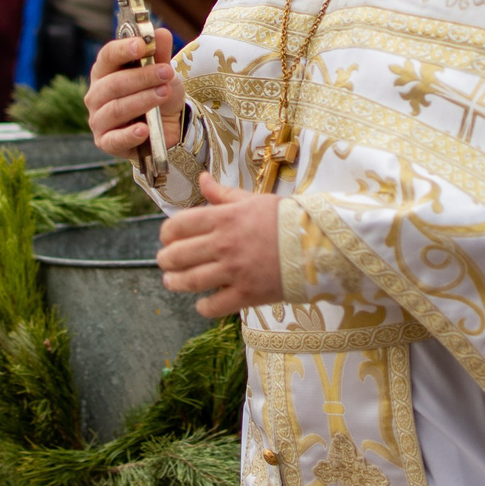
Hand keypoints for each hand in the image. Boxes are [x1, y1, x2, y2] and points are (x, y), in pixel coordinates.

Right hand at [85, 28, 181, 158]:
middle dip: (142, 77)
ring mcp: (99, 119)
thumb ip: (160, 53)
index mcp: (105, 71)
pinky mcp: (107, 142)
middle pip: (113, 83)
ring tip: (164, 94)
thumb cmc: (159, 92)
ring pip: (116, 109)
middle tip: (166, 73)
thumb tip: (160, 33)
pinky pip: (115, 139)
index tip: (141, 45)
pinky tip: (144, 130)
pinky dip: (129, 134)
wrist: (169, 124)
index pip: (107, 56)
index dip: (123, 49)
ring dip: (142, 100)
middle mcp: (96, 94)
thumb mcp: (163, 71)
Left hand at [158, 177, 285, 316]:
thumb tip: (202, 178)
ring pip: (190, 281)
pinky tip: (201, 304)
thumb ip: (223, 194)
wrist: (318, 243)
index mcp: (224, 218)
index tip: (167, 238)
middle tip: (165, 262)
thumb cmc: (285, 219)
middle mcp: (224, 244)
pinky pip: (215, 306)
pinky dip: (203, 307)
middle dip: (166, 260)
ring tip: (172, 282)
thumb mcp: (252, 200)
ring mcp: (234, 271)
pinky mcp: (247, 294)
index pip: (179, 225)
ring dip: (175, 283)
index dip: (167, 233)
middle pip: (178, 255)